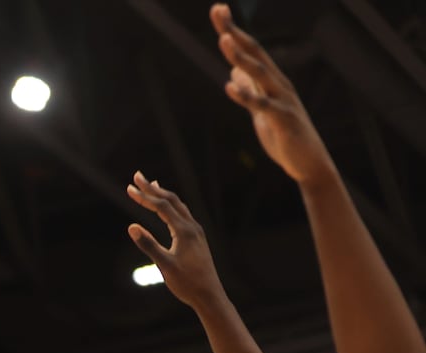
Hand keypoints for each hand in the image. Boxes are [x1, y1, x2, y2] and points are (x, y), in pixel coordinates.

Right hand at [125, 172, 226, 309]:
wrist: (210, 296)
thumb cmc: (187, 283)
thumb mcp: (164, 265)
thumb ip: (148, 244)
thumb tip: (132, 226)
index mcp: (184, 231)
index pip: (162, 207)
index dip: (144, 196)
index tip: (129, 188)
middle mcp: (192, 227)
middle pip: (171, 201)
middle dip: (153, 188)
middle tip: (137, 176)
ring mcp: (196, 232)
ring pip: (179, 206)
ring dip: (163, 195)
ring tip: (153, 186)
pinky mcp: (197, 239)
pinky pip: (183, 215)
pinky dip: (172, 207)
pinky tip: (168, 210)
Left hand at [211, 4, 335, 185]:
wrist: (308, 163)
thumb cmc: (285, 135)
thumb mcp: (260, 110)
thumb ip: (250, 90)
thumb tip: (234, 73)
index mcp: (271, 81)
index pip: (250, 50)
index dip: (233, 30)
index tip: (217, 10)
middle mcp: (278, 84)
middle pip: (254, 52)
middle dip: (234, 32)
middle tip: (217, 10)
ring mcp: (282, 100)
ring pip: (260, 74)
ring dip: (241, 56)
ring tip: (224, 40)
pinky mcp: (282, 120)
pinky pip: (262, 106)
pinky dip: (245, 95)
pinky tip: (229, 86)